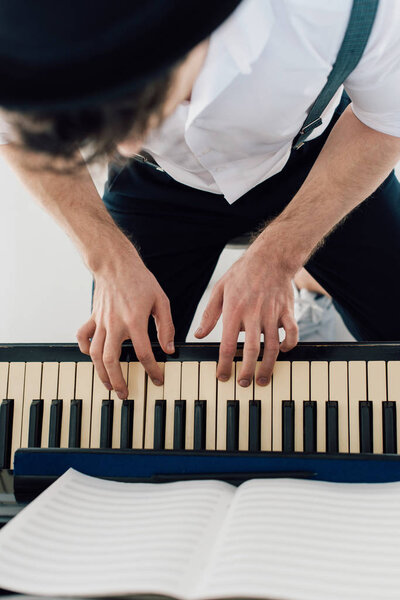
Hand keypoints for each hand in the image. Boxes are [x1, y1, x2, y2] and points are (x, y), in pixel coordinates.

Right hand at [77, 250, 174, 397]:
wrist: (116, 264)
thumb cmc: (140, 280)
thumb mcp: (161, 301)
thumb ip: (166, 327)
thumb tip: (169, 349)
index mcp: (135, 321)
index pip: (144, 353)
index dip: (152, 370)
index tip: (158, 380)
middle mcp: (115, 324)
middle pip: (112, 360)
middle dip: (118, 381)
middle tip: (125, 394)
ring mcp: (101, 322)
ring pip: (95, 354)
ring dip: (101, 372)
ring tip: (109, 385)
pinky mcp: (93, 317)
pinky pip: (84, 336)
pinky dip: (85, 349)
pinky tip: (92, 357)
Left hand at [195, 246, 297, 385]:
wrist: (271, 256)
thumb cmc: (242, 273)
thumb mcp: (219, 290)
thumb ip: (209, 314)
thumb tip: (199, 335)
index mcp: (234, 311)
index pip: (227, 345)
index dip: (224, 364)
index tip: (222, 377)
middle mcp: (254, 314)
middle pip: (251, 351)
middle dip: (247, 372)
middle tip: (244, 384)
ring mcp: (273, 314)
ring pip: (272, 347)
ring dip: (268, 366)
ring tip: (263, 379)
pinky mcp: (287, 311)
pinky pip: (292, 333)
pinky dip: (289, 345)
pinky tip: (283, 352)